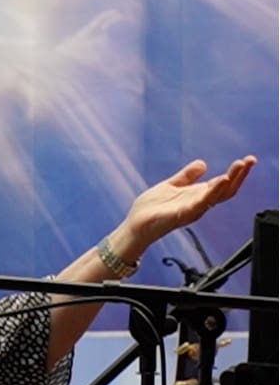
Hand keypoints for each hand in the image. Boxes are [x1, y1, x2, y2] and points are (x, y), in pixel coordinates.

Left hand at [116, 156, 256, 256]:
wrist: (134, 225)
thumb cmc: (151, 209)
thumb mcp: (170, 186)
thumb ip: (186, 176)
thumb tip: (203, 163)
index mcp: (196, 195)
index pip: (222, 184)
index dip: (236, 173)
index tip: (247, 159)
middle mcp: (198, 203)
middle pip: (226, 189)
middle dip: (239, 175)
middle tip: (250, 160)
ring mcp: (192, 210)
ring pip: (217, 196)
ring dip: (230, 181)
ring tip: (239, 167)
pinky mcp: (182, 214)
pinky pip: (201, 204)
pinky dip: (212, 193)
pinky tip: (219, 181)